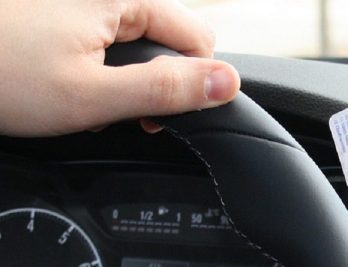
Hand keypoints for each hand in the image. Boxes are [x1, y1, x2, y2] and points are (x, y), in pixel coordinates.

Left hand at [0, 0, 239, 136]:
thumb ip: (167, 89)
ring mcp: (82, 2)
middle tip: (110, 107)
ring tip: (76, 95)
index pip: (198, 37)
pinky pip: (100, 36)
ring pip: (131, 40)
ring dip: (116, 76)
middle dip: (148, 79)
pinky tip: (60, 79)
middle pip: (165, 37)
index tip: (154, 114)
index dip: (188, 83)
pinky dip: (90, 64)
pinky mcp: (61, 12)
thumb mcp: (92, 96)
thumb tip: (226, 83)